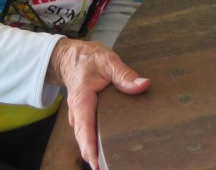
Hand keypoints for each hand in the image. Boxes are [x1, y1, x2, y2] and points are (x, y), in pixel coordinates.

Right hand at [47, 39, 149, 169]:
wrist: (72, 57)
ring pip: (87, 136)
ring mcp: (80, 115)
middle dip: (94, 155)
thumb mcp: (108, 61)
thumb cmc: (89, 59)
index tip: (95, 163)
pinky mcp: (85, 115)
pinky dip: (96, 142)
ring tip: (110, 164)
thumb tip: (143, 85)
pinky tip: (109, 149)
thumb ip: (124, 74)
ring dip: (95, 150)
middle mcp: (78, 112)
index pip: (85, 127)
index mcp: (82, 100)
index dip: (90, 146)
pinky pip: (90, 131)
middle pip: (84, 139)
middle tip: (106, 168)